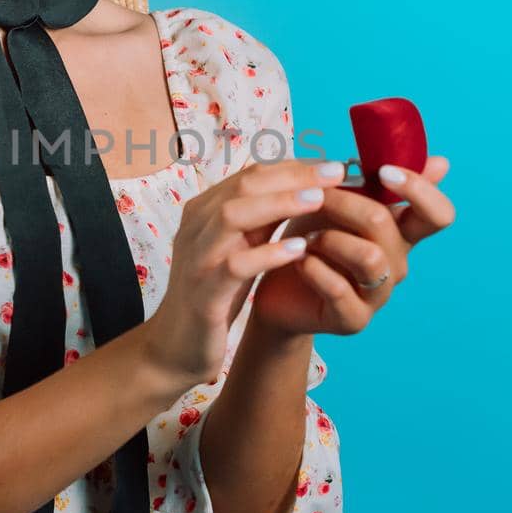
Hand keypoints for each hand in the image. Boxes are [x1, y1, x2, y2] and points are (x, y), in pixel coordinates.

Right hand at [142, 157, 362, 388]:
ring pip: (234, 216)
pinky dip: (268, 254)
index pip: (249, 175)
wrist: (176, 346)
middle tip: (336, 173)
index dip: (293, 166)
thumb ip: (260, 220)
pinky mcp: (203, 293)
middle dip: (292, 176)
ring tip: (319, 201)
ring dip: (279, 204)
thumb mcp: (236, 249)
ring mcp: (196, 259)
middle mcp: (195, 228)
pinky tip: (299, 250)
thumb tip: (303, 186)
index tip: (331, 166)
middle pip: (243, 186)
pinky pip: (235, 265)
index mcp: (203, 212)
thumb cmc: (213, 294)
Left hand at [249, 155, 455, 339]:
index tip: (383, 172)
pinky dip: (314, 268)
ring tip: (307, 239)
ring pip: (369, 257)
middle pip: (385, 223)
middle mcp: (396, 263)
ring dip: (329, 238)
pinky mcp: (353, 318)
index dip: (419, 189)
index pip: (438, 214)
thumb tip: (441, 162)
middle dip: (343, 202)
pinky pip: (340, 290)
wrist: (278, 289)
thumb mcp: (339, 200)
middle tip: (313, 197)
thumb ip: (378, 181)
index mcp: (399, 231)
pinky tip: (299, 259)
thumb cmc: (310, 237)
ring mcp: (377, 293)